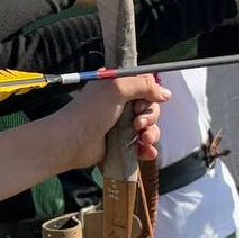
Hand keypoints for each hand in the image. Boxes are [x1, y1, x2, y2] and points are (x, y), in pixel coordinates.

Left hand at [55, 74, 170, 168]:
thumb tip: (166, 94)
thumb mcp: (117, 88)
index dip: (150, 93)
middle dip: (150, 116)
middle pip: (150, 108)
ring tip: (142, 139)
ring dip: (151, 134)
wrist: (71, 142)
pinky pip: (141, 146)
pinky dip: (147, 149)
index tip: (145, 101)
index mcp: (117, 87)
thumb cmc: (91, 111)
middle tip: (138, 123)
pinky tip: (146, 152)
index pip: (144, 85)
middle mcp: (120, 104)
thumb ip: (143, 86)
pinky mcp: (120, 145)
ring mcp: (120, 125)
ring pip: (148, 128)